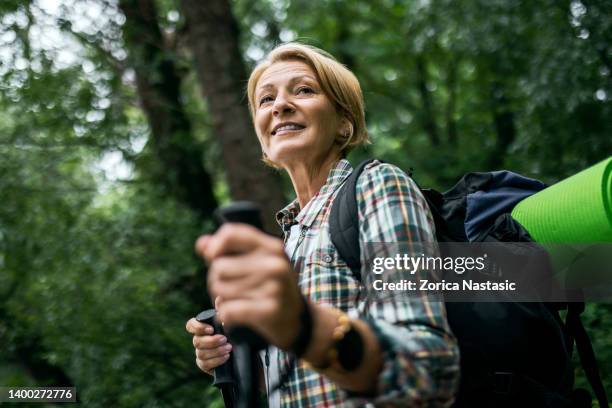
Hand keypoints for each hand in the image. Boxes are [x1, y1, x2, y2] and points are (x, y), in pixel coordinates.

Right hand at [186, 298, 232, 374]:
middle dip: (211, 341)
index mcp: (202, 329)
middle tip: (224, 339)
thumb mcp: (229, 322)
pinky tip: (226, 357)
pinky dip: (216, 360)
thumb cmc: (232, 334)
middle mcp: (198, 341)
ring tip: (229, 348)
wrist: (241, 353)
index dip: (197, 327)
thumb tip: (219, 298)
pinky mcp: (204, 365)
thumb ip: (222, 311)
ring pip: (201, 353)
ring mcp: (200, 353)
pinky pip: (205, 364)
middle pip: (197, 341)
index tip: (210, 329)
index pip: (190, 325)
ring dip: (216, 351)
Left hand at [196, 223, 303, 349]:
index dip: (214, 246)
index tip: (213, 258)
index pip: (231, 233)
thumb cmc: (273, 288)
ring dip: (221, 299)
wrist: (299, 320)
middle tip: (230, 290)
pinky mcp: (269, 310)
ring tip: (235, 302)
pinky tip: (233, 317)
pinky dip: (224, 315)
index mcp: (272, 247)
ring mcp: (274, 287)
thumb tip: (202, 244)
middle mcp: (275, 264)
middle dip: (216, 280)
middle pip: (219, 266)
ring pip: (220, 290)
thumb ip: (230, 250)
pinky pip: (227, 310)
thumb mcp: (259, 263)